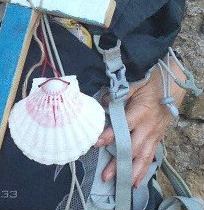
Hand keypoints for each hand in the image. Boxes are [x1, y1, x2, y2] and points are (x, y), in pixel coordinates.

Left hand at [95, 60, 185, 186]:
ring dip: (132, 172)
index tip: (97, 142)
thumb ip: (118, 94)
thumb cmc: (148, 84)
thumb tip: (103, 101)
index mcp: (141, 112)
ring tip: (122, 184)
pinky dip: (143, 170)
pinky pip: (150, 157)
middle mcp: (148, 127)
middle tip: (106, 174)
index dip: (110, 135)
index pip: (123, 126)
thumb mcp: (133, 83)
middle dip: (119, 163)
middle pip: (133, 148)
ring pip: (143, 157)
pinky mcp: (156, 138)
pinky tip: (136, 181)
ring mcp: (154, 135)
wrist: (170, 86)